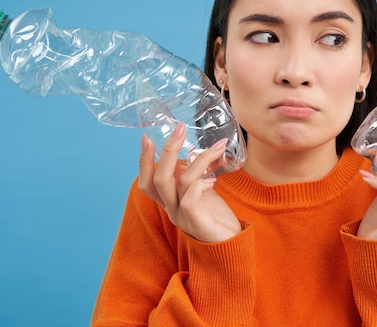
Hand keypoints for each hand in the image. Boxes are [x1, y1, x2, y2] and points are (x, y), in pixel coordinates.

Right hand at [138, 122, 241, 241]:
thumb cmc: (217, 217)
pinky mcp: (197, 224)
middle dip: (168, 150)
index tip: (147, 137)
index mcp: (169, 201)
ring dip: (199, 159)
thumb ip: (195, 176)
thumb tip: (195, 152)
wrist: (232, 246)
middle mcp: (171, 209)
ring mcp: (182, 217)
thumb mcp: (204, 191)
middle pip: (158, 178)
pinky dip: (199, 184)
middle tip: (180, 129)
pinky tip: (213, 180)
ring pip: (178, 183)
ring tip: (217, 147)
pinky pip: (190, 200)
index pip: (147, 181)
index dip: (144, 160)